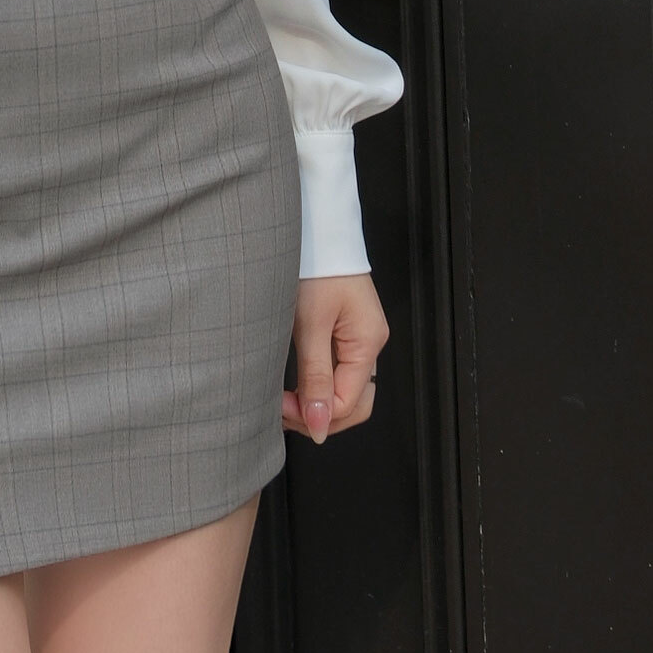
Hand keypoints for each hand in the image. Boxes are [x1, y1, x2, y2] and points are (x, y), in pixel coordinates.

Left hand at [283, 272, 385, 444]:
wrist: (316, 226)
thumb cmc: (315, 264)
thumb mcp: (309, 323)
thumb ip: (315, 376)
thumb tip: (318, 425)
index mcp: (368, 342)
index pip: (349, 403)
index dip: (315, 415)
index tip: (281, 407)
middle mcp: (371, 343)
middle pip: (353, 404)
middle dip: (318, 415)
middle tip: (282, 409)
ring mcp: (361, 338)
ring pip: (346, 391)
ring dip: (317, 402)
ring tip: (284, 399)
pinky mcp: (348, 331)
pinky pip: (340, 372)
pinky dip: (319, 384)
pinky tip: (296, 384)